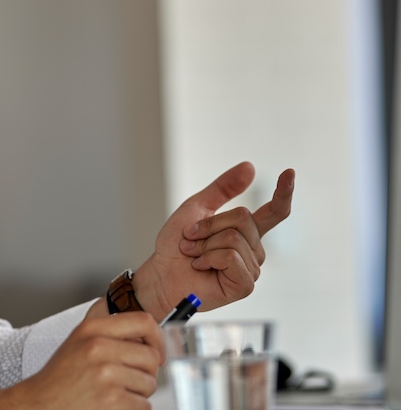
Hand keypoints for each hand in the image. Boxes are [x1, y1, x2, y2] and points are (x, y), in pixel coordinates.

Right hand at [4, 309, 163, 409]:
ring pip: (149, 383)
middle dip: (147, 372)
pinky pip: (143, 405)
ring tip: (116, 392)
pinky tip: (114, 405)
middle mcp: (98, 347)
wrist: (40, 404)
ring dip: (139, 393)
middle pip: (151, 356)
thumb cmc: (62, 376)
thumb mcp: (80, 341)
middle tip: (131, 379)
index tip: (156, 351)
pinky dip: (134, 408)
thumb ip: (110, 333)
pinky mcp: (112, 400)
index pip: (143, 321)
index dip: (157, 338)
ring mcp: (106, 374)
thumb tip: (149, 336)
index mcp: (92, 328)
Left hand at [133, 162, 293, 316]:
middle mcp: (253, 249)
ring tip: (194, 255)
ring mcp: (251, 268)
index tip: (290, 172)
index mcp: (245, 231)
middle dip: (209, 225)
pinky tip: (200, 266)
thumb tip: (250, 166)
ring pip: (234, 238)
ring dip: (204, 244)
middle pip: (243, 218)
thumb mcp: (197, 208)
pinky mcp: (244, 285)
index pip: (274, 212)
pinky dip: (208, 258)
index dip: (284, 192)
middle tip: (191, 238)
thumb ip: (223, 188)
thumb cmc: (176, 245)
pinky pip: (231, 257)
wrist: (162, 273)